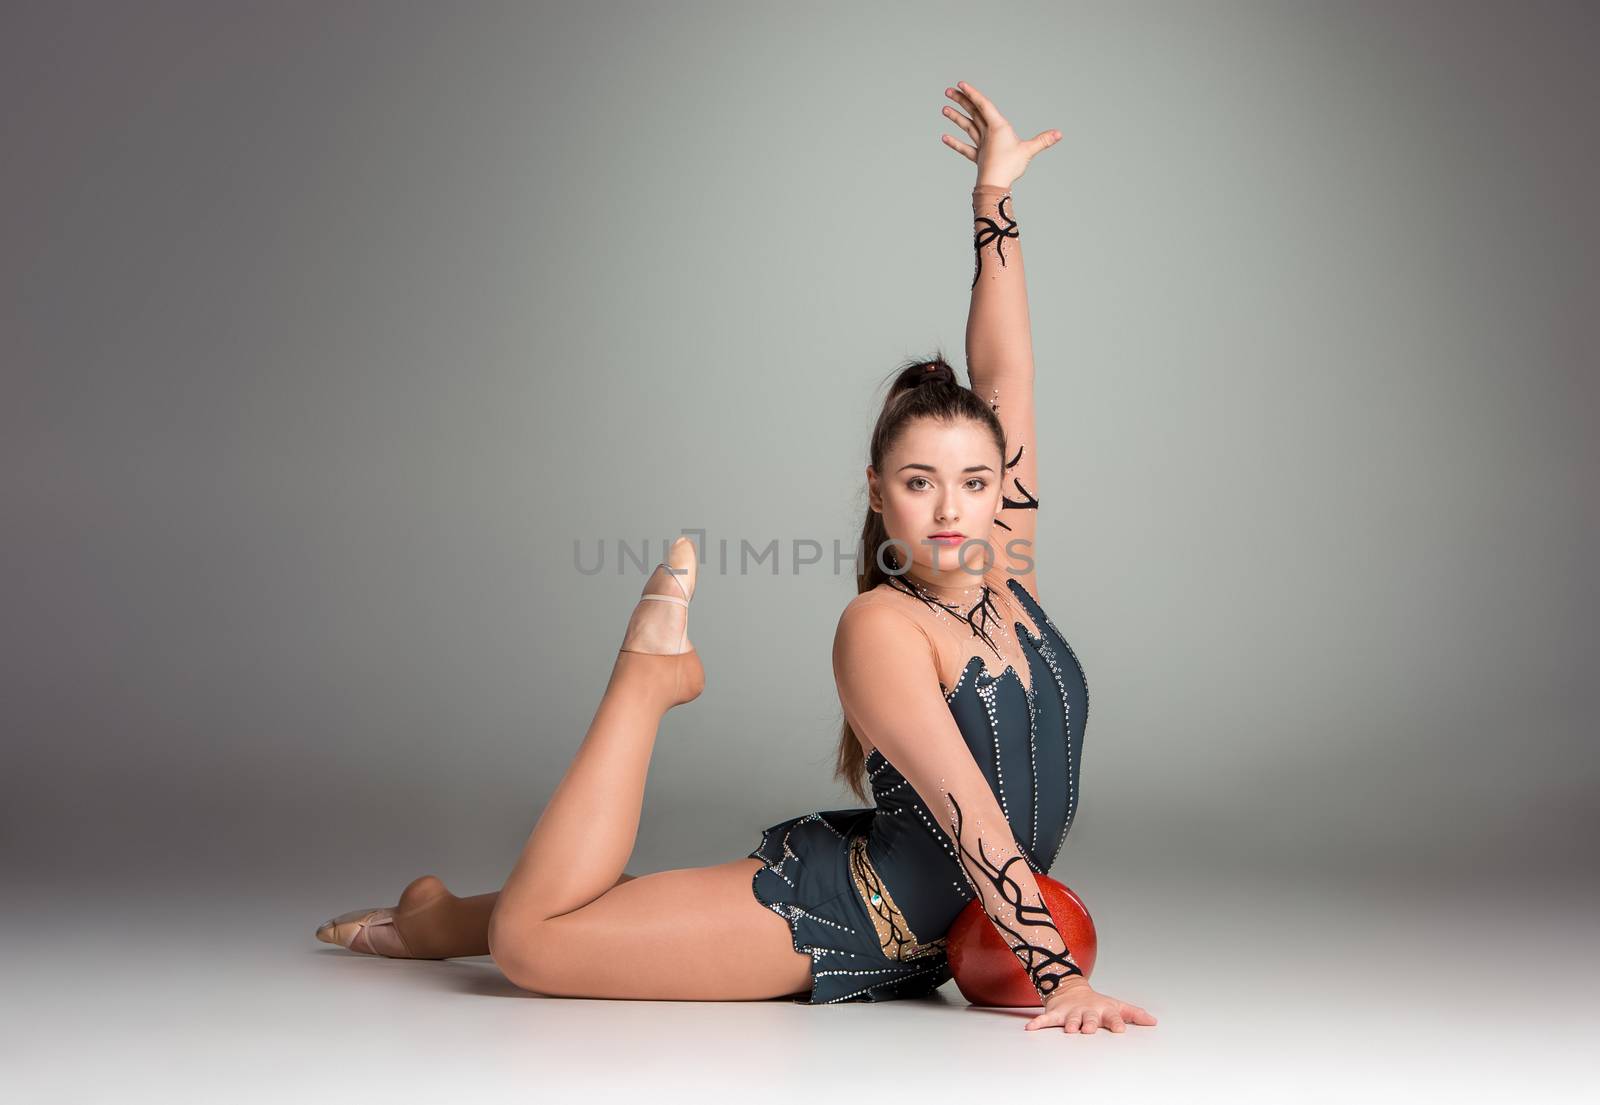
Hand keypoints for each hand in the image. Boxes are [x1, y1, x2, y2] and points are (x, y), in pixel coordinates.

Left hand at [939, 80, 1062, 188]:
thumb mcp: (1028, 151)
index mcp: (998, 127)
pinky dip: (954, 143)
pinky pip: (965, 149)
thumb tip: (1059, 133)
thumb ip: (1043, 141)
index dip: (973, 94)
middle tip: (948, 91)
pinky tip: (943, 138)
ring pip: (967, 127)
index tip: (961, 85)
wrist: (995, 184)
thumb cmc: (1010, 166)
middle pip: (973, 113)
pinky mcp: (978, 157)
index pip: (984, 105)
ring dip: (956, 117)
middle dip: (961, 101)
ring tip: (944, 109)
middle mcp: (987, 133)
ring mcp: (981, 145)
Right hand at [1025, 977, 1157, 1033]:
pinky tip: (1030, 1028)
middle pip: (1089, 1017)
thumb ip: (1134, 1014)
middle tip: (1089, 1030)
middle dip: (1089, 1023)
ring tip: (1068, 1030)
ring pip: (1070, 1019)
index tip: (1120, 1030)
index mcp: (1104, 1010)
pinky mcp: (1056, 1013)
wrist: (1070, 988)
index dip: (1117, 1023)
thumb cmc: (1097, 1003)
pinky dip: (1038, 1023)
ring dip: (1069, 1024)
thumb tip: (1154, 1022)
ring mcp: (1071, 1012)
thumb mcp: (1117, 1005)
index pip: (1113, 1016)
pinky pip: (1046, 1019)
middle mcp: (1088, 1011)